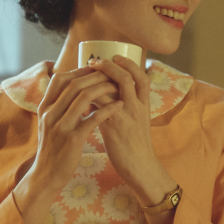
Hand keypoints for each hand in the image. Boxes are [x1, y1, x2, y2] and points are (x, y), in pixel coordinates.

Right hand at [13, 67, 123, 223]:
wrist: (46, 176)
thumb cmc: (53, 147)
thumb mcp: (50, 123)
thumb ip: (59, 105)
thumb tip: (74, 87)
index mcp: (45, 107)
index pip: (60, 78)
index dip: (80, 70)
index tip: (97, 68)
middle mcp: (50, 113)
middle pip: (74, 84)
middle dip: (96, 75)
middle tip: (113, 74)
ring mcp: (60, 126)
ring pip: (84, 97)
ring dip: (104, 88)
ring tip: (119, 86)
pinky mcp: (72, 139)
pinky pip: (93, 118)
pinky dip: (109, 109)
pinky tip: (120, 105)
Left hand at [90, 56, 180, 223]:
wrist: (140, 166)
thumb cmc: (136, 144)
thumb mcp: (138, 121)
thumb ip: (127, 106)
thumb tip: (108, 93)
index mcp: (145, 104)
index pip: (141, 76)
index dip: (129, 64)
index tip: (116, 56)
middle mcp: (138, 107)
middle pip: (127, 77)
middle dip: (110, 66)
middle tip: (95, 62)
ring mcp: (126, 116)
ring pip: (112, 90)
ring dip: (95, 81)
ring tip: (82, 77)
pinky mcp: (113, 127)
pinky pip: (99, 107)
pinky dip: (89, 99)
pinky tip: (78, 98)